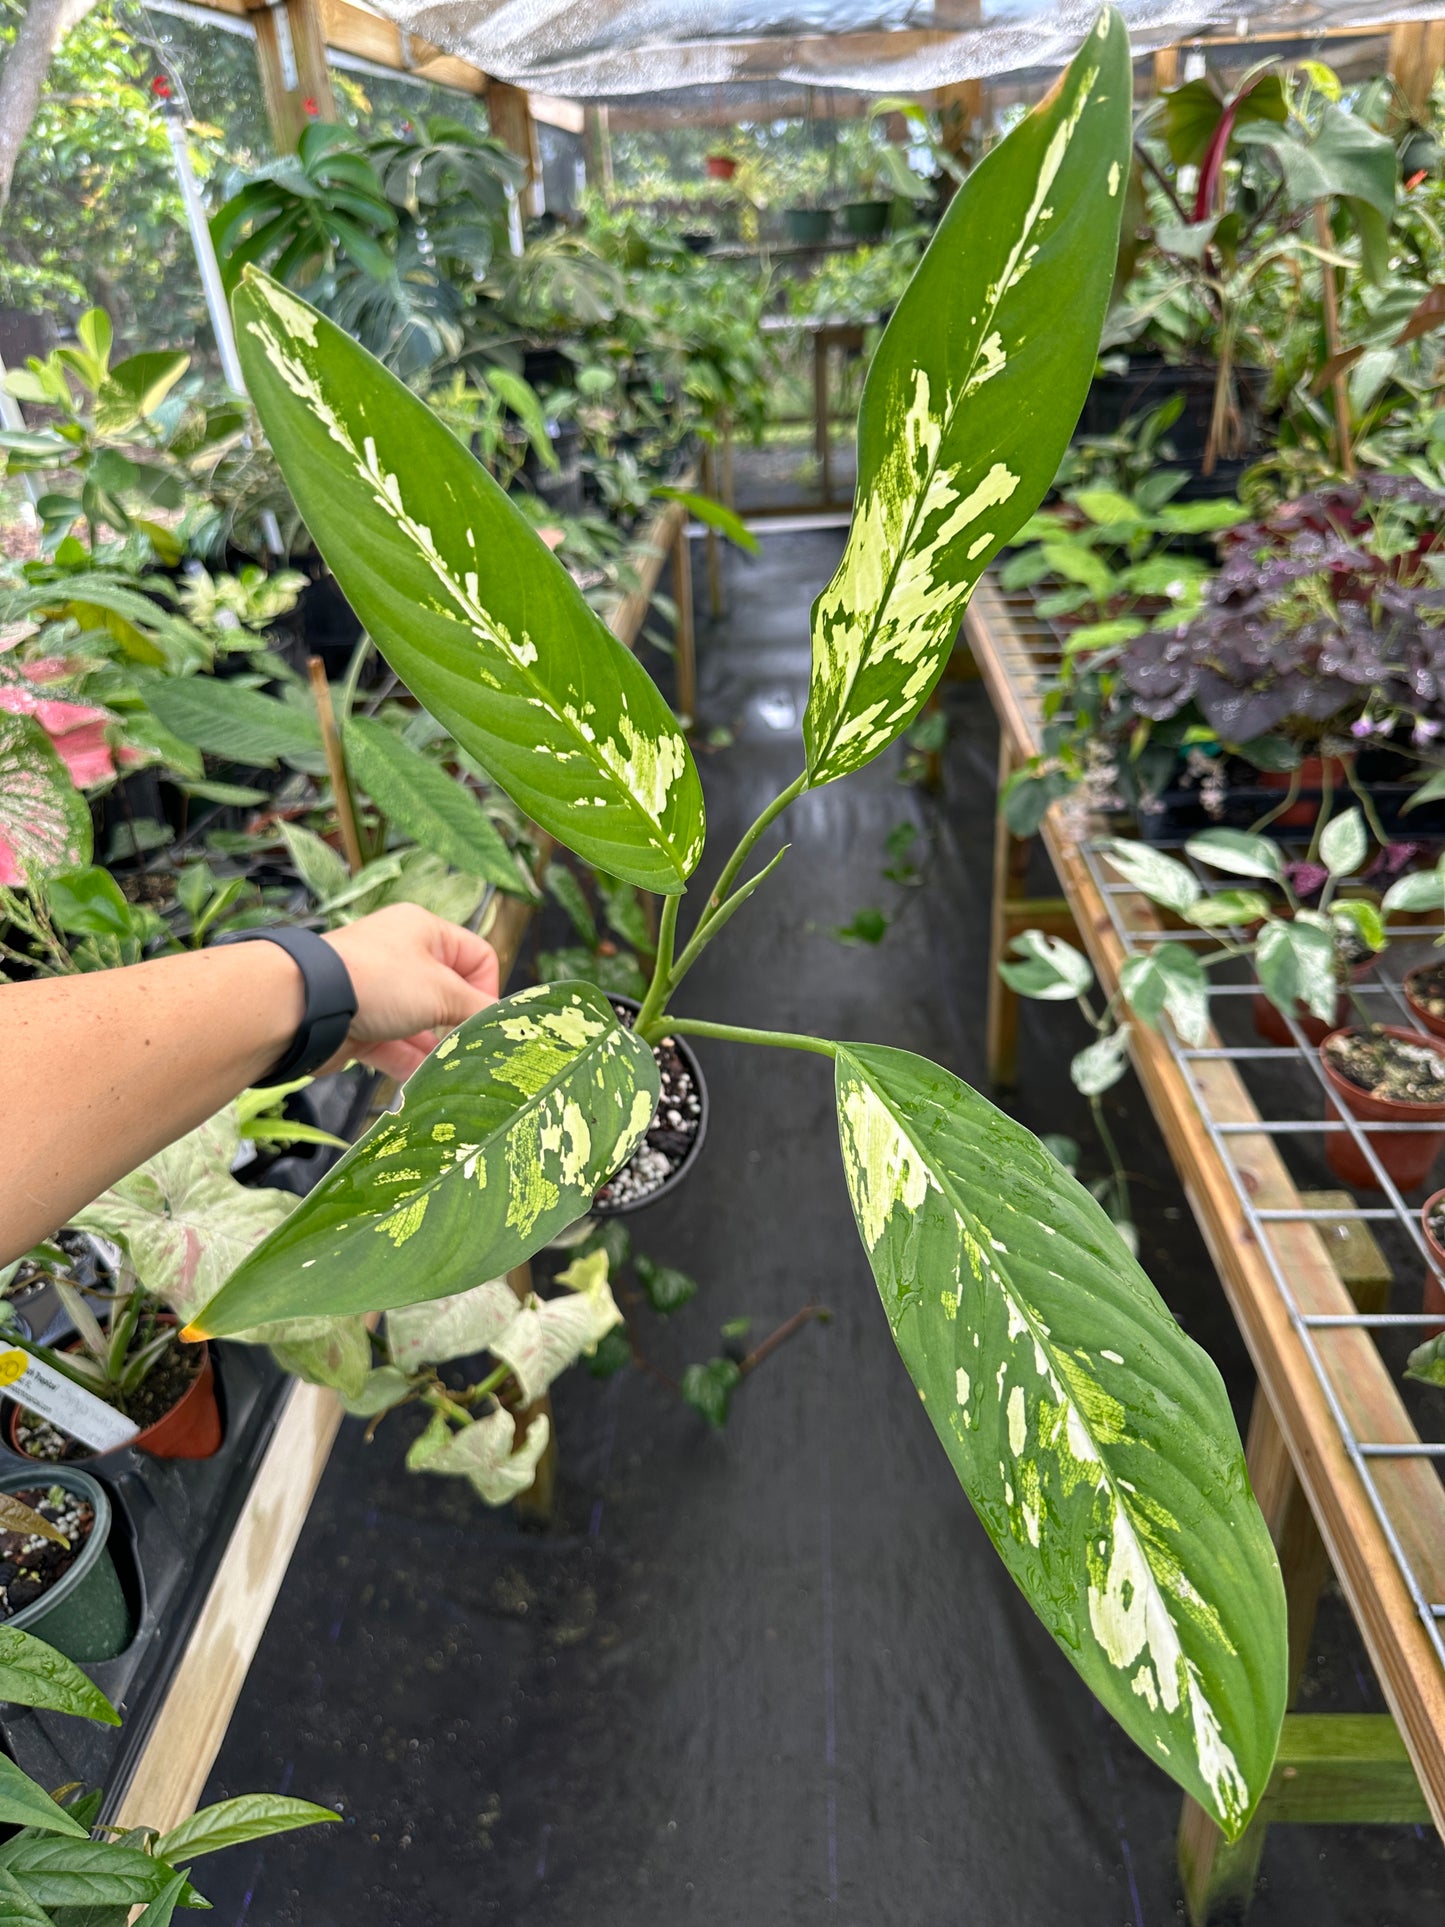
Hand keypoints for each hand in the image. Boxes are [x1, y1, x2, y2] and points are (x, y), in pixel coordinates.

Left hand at [320, 905, 499, 1079]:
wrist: (305, 1006)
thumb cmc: (377, 981)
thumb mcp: (441, 991)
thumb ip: (477, 1009)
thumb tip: (505, 1023)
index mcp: (425, 931)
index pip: (476, 957)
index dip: (488, 989)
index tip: (487, 1020)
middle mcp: (402, 957)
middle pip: (448, 994)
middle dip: (461, 1024)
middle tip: (475, 1049)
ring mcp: (379, 993)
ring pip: (421, 1024)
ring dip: (437, 1049)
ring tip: (454, 1072)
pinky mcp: (360, 1025)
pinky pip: (395, 1046)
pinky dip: (411, 1064)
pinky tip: (426, 1081)